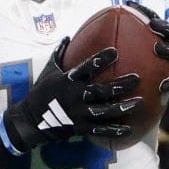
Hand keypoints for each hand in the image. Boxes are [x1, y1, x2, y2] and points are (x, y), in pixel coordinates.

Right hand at [0, 37, 139, 153]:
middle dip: (120, 84)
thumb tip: (67, 37)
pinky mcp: (79, 128)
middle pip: (101, 90)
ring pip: (104, 111)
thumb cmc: (41, 92)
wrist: (31, 119)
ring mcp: (78, 113)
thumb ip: (59, 54)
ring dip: (122, 106)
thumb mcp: (48, 71)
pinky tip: (129, 129)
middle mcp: (75, 96)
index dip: (101, 59)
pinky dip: (114, 130)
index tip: (115, 52)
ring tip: (138, 102)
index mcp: (68, 80)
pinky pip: (100, 130)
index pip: (87, 67)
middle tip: (137, 78)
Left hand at [125, 1, 168, 106]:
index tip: (129, 4)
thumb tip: (103, 42)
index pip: (154, 20)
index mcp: (164, 38)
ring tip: (160, 48)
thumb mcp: (148, 57)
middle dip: (161, 25)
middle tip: (152, 23)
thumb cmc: (162, 68)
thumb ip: (132, 48)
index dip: (144, 11)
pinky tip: (164, 86)